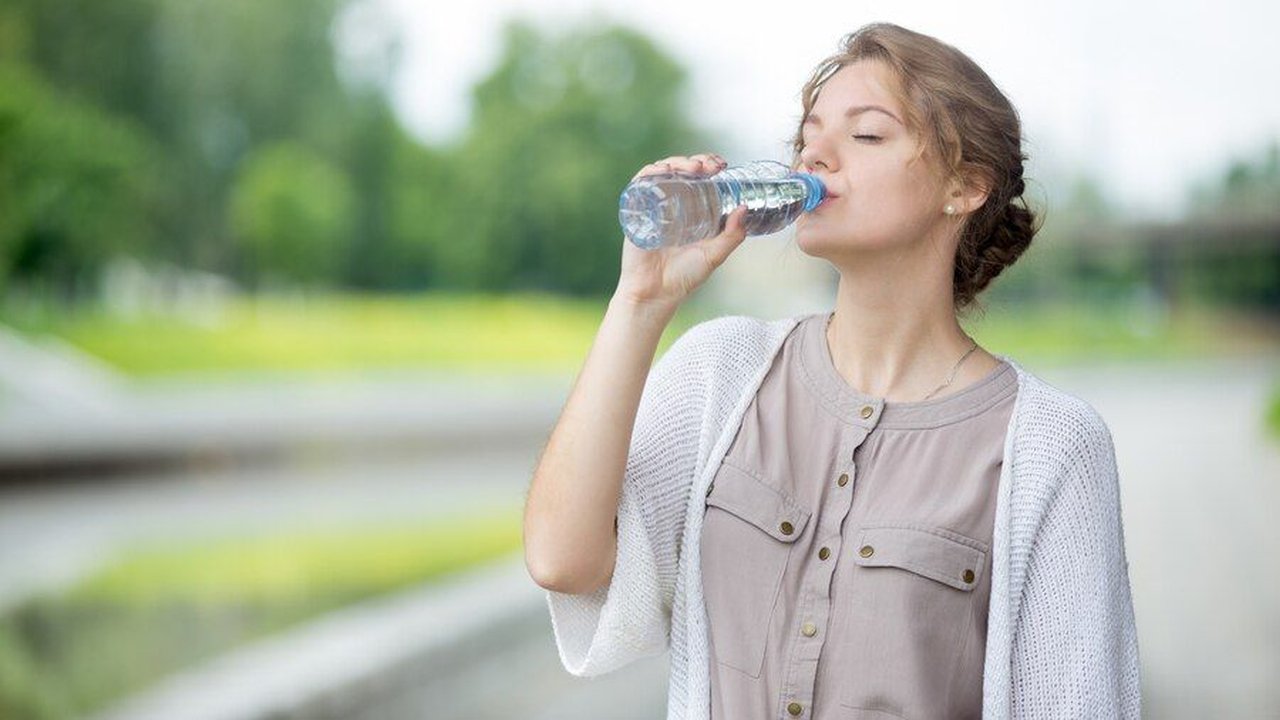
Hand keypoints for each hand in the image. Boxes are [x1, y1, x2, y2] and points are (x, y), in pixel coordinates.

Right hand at [614, 152, 749, 312]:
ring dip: (677, 162)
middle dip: (696, 161)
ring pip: (662, 171)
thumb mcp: (714, 255)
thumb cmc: (683, 277)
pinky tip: (663, 170)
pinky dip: (650, 172)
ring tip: (693, 168)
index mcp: (691, 209)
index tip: (722, 165)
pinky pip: (639, 184)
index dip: (709, 164)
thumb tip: (744, 208)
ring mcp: (652, 205)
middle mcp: (671, 203)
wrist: (656, 294)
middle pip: (681, 170)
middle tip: (710, 167)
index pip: (698, 177)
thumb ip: (732, 235)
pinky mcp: (635, 211)